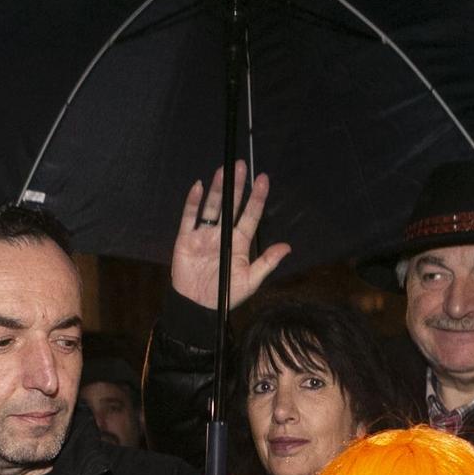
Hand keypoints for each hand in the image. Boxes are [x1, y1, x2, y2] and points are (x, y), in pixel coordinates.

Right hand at [170, 162, 290, 311]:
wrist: (197, 308)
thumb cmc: (225, 296)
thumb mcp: (251, 280)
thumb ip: (267, 262)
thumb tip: (287, 247)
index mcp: (239, 242)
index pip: (250, 215)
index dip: (257, 198)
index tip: (263, 179)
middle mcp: (222, 234)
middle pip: (231, 205)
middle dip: (237, 186)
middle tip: (242, 166)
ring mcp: (203, 235)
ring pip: (212, 207)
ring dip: (218, 189)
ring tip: (224, 171)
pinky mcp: (186, 239)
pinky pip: (189, 218)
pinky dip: (193, 202)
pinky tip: (199, 187)